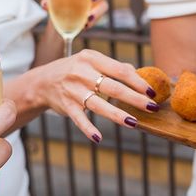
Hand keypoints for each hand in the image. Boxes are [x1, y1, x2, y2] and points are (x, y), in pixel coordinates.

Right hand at [35, 49, 157, 140]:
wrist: (43, 82)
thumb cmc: (75, 71)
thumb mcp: (91, 61)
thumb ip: (114, 66)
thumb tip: (138, 74)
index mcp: (92, 59)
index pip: (120, 70)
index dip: (138, 82)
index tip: (152, 92)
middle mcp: (81, 73)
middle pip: (113, 87)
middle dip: (135, 98)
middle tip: (151, 107)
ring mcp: (73, 90)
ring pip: (99, 104)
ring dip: (117, 115)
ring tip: (133, 123)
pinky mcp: (66, 105)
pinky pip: (79, 119)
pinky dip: (88, 128)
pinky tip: (98, 137)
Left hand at [41, 0, 109, 29]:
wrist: (60, 18)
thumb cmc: (58, 2)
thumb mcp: (53, 0)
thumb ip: (50, 0)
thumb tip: (45, 3)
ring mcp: (97, 4)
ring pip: (104, 5)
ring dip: (98, 11)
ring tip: (89, 18)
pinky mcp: (96, 16)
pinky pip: (99, 18)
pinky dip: (93, 22)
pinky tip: (85, 26)